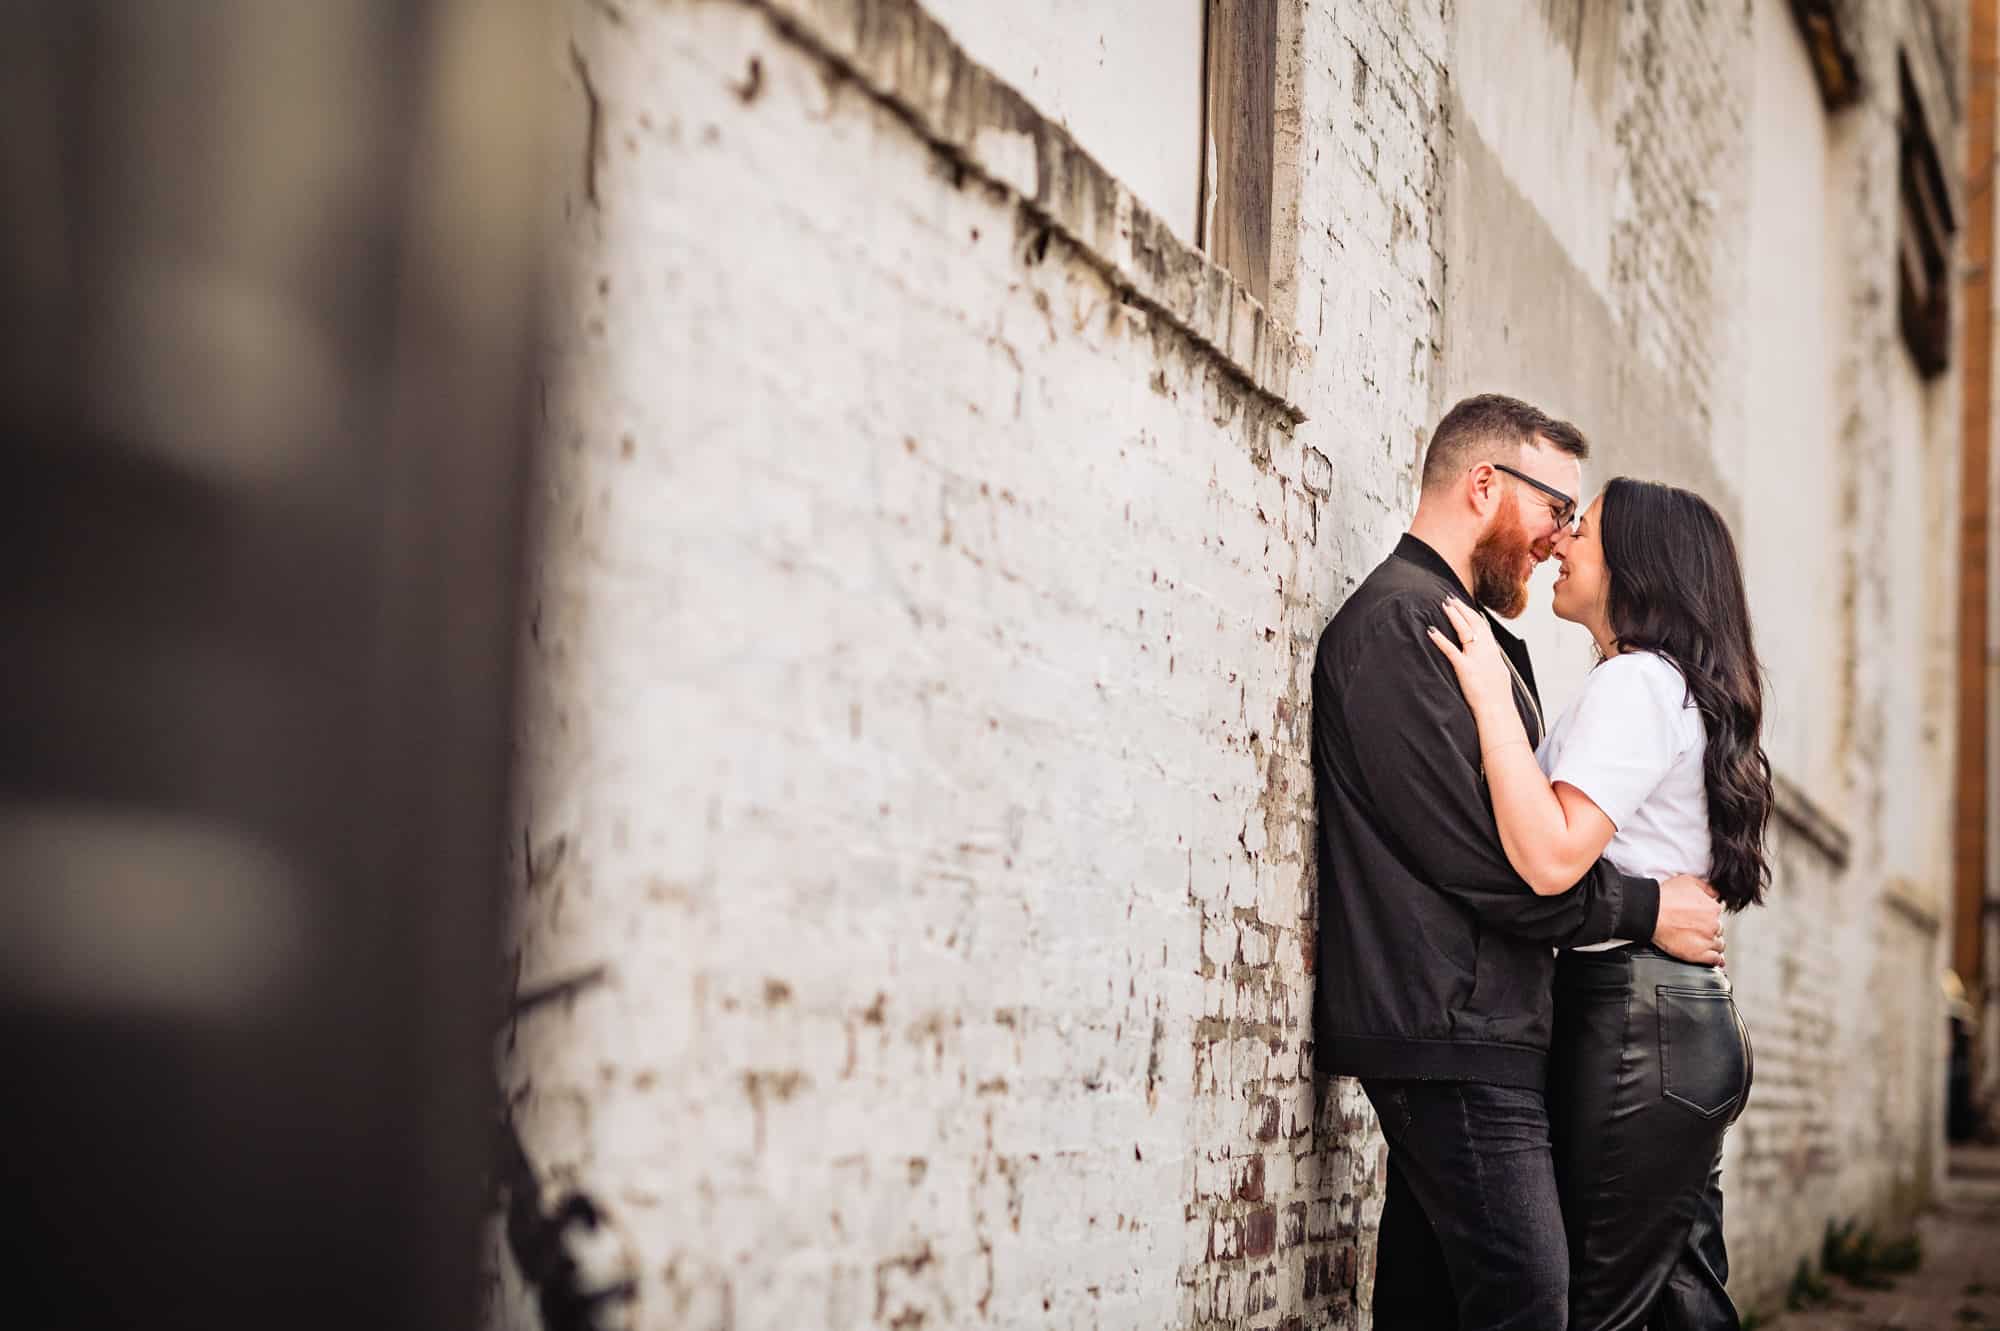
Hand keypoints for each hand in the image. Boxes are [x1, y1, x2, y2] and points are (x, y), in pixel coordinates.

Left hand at [1426, 598, 1515, 715]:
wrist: (1498, 709)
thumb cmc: (1498, 696)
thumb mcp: (1498, 674)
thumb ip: (1492, 663)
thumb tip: (1489, 658)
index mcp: (1493, 652)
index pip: (1483, 626)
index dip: (1472, 614)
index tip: (1464, 606)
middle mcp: (1486, 650)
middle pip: (1473, 622)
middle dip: (1461, 609)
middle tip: (1450, 598)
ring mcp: (1476, 658)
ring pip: (1464, 630)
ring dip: (1453, 615)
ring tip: (1443, 604)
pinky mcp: (1465, 668)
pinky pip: (1450, 650)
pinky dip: (1440, 639)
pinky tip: (1431, 631)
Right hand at [1653, 874, 1724, 965]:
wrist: (1650, 913)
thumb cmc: (1665, 898)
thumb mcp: (1688, 881)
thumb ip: (1707, 888)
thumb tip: (1714, 894)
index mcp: (1713, 908)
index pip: (1717, 915)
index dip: (1708, 917)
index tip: (1700, 918)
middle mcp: (1713, 924)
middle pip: (1718, 930)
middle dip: (1709, 930)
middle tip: (1696, 929)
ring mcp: (1707, 940)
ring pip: (1718, 945)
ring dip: (1712, 944)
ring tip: (1700, 943)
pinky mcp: (1699, 954)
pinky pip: (1715, 959)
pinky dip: (1714, 959)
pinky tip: (1712, 958)